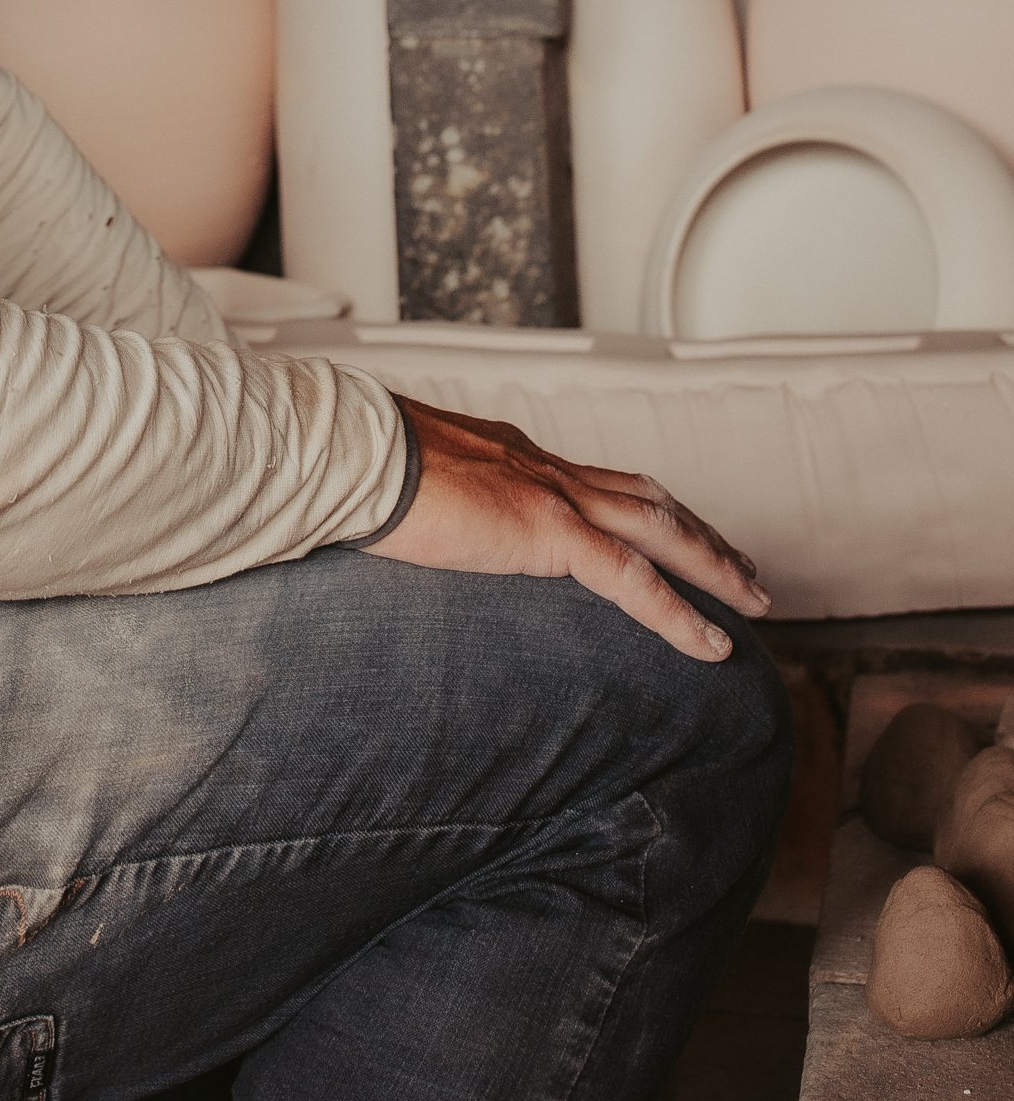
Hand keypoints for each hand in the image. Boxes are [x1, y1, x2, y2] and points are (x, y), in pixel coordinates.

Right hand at [370, 398, 769, 662]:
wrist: (348, 455)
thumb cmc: (353, 472)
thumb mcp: (402, 488)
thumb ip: (427, 507)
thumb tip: (413, 529)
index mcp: (513, 454)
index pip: (597, 480)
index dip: (645, 506)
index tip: (673, 530)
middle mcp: (544, 467)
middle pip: (648, 498)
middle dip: (701, 534)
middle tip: (744, 569)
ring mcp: (550, 494)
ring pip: (660, 530)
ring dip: (713, 565)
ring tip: (753, 600)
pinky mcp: (546, 530)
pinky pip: (631, 580)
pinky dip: (678, 614)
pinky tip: (711, 645)